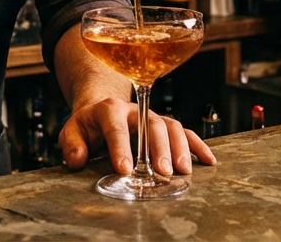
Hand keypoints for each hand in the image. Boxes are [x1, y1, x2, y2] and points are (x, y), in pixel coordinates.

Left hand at [57, 96, 217, 175]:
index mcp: (109, 109)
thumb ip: (72, 145)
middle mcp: (134, 110)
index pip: (115, 127)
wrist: (101, 109)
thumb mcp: (71, 131)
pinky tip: (208, 161)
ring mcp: (151, 117)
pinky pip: (184, 132)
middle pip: (150, 125)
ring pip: (170, 127)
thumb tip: (77, 160)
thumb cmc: (87, 125)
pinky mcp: (164, 125)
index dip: (120, 148)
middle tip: (162, 171)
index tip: (125, 169)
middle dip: (157, 148)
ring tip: (183, 171)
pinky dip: (197, 145)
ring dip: (179, 148)